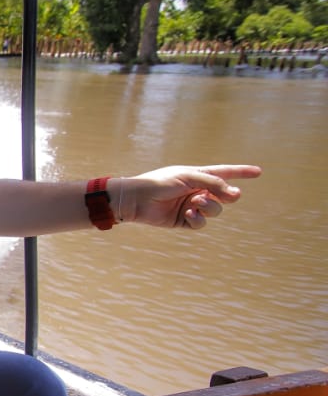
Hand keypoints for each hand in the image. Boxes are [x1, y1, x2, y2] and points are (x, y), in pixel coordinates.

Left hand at [122, 164, 260, 228]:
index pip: (225, 173)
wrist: (137, 199)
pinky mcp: (184, 220)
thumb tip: (236, 196)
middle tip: (231, 196)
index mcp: (198, 176)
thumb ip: (213, 183)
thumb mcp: (189, 177)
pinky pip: (200, 223)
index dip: (241, 172)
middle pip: (225, 196)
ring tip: (195, 202)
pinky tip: (188, 213)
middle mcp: (197, 191)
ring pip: (215, 211)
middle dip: (228, 196)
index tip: (258, 172)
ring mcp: (192, 206)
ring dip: (209, 207)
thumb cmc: (160, 183)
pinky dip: (198, 219)